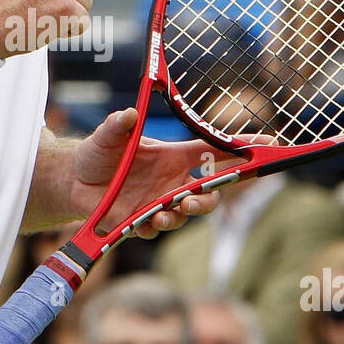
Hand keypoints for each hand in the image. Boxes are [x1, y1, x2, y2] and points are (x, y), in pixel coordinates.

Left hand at [68, 108, 262, 237]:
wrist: (74, 181)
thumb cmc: (98, 153)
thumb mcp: (108, 135)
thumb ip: (118, 124)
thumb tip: (129, 114)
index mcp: (175, 156)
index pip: (216, 151)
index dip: (242, 148)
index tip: (268, 144)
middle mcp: (173, 180)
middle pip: (210, 192)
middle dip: (208, 200)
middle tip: (190, 201)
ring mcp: (160, 202)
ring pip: (188, 215)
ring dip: (182, 216)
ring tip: (164, 215)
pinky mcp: (143, 221)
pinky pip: (158, 229)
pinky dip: (154, 228)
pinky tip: (143, 223)